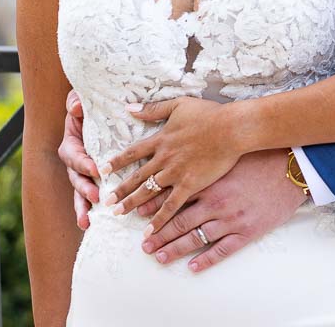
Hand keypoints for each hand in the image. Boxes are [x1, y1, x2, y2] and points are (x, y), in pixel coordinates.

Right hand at [57, 89, 98, 230]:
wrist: (99, 114)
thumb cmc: (89, 107)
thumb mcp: (81, 100)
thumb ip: (76, 102)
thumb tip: (76, 107)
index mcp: (72, 144)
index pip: (75, 155)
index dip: (83, 163)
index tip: (95, 169)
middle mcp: (75, 162)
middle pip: (76, 179)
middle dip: (84, 189)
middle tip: (96, 196)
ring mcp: (83, 174)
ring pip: (80, 193)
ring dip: (83, 207)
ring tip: (86, 222)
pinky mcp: (94, 181)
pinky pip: (90, 198)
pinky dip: (90, 210)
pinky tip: (93, 224)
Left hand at [104, 98, 245, 229]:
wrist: (230, 128)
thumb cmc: (208, 114)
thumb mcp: (178, 105)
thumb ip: (153, 108)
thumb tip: (130, 108)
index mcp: (161, 139)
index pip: (133, 152)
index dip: (118, 162)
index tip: (104, 171)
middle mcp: (164, 158)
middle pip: (137, 176)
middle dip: (121, 189)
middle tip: (106, 202)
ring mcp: (176, 173)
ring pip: (149, 192)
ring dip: (133, 203)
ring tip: (119, 214)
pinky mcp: (190, 184)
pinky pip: (171, 205)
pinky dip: (159, 217)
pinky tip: (150, 229)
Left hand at [142, 150, 304, 272]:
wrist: (290, 169)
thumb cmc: (260, 158)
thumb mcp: (229, 155)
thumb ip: (206, 161)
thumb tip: (185, 162)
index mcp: (210, 181)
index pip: (175, 197)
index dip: (156, 208)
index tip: (140, 217)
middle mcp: (216, 202)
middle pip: (180, 221)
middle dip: (159, 233)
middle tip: (143, 244)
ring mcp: (230, 219)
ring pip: (196, 238)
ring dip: (175, 248)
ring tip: (159, 256)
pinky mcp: (246, 232)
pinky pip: (222, 250)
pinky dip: (206, 260)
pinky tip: (192, 267)